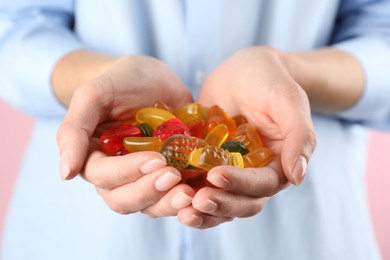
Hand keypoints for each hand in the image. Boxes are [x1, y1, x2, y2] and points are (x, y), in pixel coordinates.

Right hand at [56, 53, 194, 215]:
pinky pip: (176, 194)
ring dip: (170, 203)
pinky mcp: (171, 174)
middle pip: (126, 200)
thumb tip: (65, 173)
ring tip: (191, 193)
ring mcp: (146, 177)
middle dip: (150, 192)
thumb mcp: (93, 96)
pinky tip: (203, 191)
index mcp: (95, 159)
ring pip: (152, 205)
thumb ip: (73, 130)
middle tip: (174, 177)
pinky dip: (189, 197)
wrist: (151, 77)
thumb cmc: (119, 82)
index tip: (155, 159)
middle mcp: (119, 175)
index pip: (106, 177)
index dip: (128, 173)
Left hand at [177, 46, 315, 227]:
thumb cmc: (272, 81)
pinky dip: (182, 190)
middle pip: (238, 202)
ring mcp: (227, 170)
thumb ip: (299, 136)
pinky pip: (194, 182)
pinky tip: (164, 188)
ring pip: (216, 199)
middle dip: (217, 204)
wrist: (245, 70)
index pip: (261, 185)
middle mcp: (252, 174)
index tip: (216, 176)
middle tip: (193, 201)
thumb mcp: (288, 101)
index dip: (240, 185)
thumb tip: (298, 176)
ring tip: (178, 208)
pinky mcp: (205, 163)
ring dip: (199, 209)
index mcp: (277, 165)